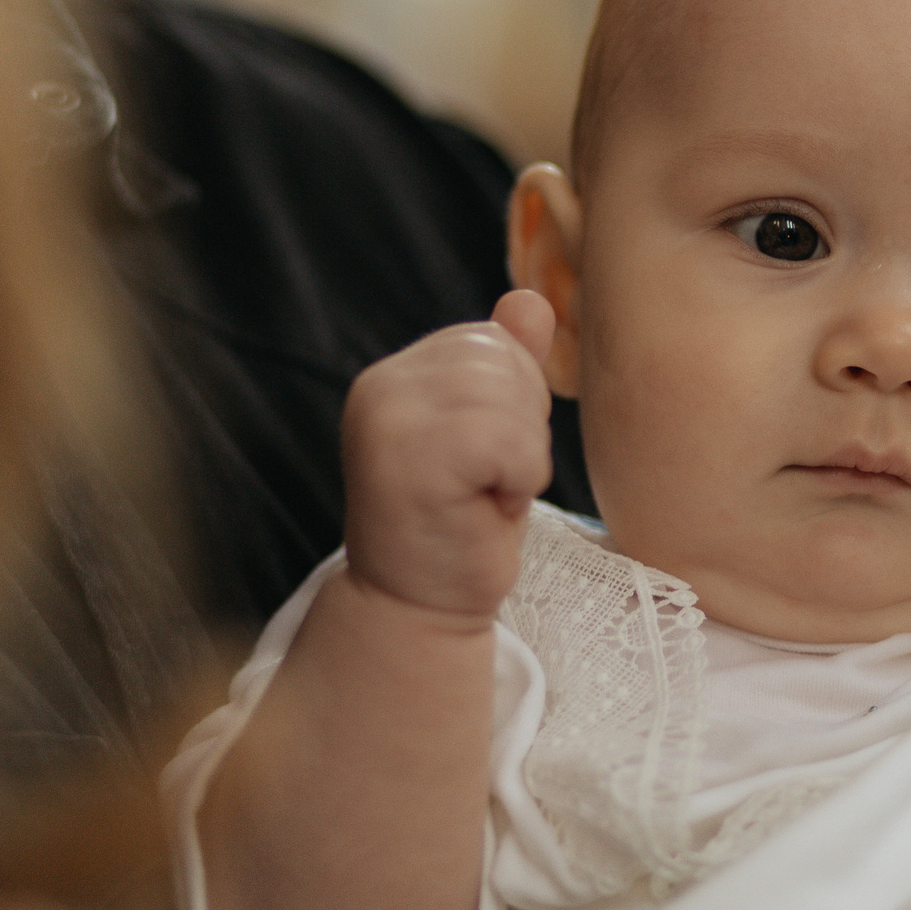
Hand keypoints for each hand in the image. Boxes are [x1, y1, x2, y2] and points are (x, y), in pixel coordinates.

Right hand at [339, 290, 556, 622]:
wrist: (420, 610)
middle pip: (502, 361)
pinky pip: (507, 439)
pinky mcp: (407, 461)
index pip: (489, 340)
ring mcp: (387, 422)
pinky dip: (518, 479)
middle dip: (521, 428)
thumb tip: (531, 299)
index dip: (513, 403)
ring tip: (482, 496)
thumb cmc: (461, 525)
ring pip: (509, 399)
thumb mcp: (492, 435)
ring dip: (521, 459)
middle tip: (485, 484)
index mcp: (394, 377)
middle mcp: (379, 388)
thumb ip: (506, 366)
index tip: (482, 462)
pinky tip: (484, 509)